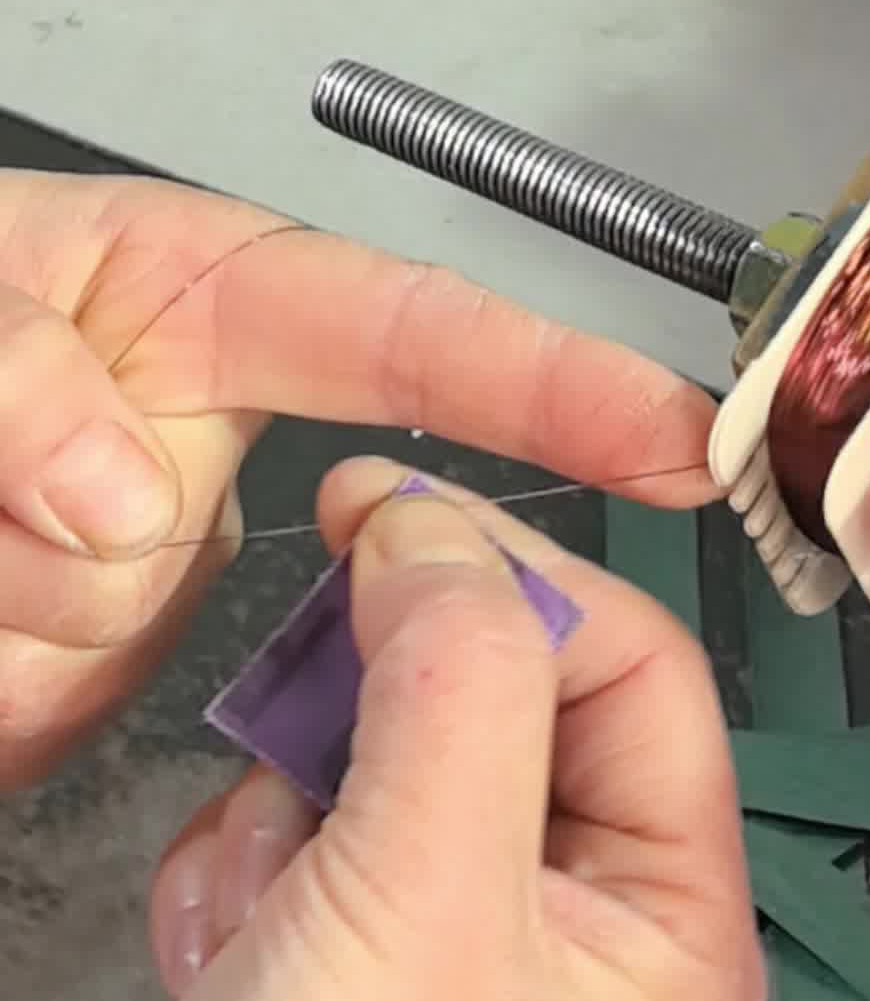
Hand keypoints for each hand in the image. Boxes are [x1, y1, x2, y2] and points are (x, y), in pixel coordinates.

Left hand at [0, 172, 713, 782]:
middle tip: (39, 521)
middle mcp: (191, 422)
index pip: (406, 330)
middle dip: (169, 557)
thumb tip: (132, 499)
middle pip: (298, 531)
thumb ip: (16, 382)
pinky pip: (74, 706)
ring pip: (157, 639)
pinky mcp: (87, 665)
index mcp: (194, 293)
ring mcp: (145, 558)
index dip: (552, 382)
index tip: (673, 438)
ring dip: (10, 618)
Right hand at [0, 467, 764, 1000]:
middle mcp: (587, 916)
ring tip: (266, 892)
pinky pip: (308, 810)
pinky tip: (226, 948)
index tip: (389, 521)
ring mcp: (462, 930)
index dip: (516, 577)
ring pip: (387, 738)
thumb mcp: (426, 880)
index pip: (636, 663)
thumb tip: (440, 530)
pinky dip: (249, 852)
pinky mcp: (350, 944)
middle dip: (383, 697)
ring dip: (299, 787)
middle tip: (307, 676)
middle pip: (506, 689)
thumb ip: (457, 673)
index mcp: (672, 912)